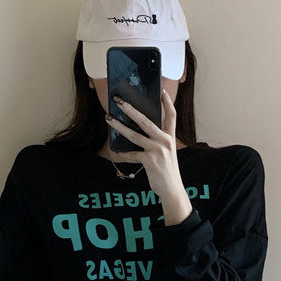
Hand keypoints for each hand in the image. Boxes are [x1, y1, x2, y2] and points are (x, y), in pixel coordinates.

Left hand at [106, 89, 190, 212]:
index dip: (167, 102)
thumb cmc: (167, 171)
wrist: (172, 189)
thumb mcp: (166, 153)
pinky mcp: (150, 161)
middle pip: (147, 120)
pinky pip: (132, 154)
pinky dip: (123, 154)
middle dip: (131, 109)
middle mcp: (165, 141)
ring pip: (134, 135)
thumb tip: (137, 131)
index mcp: (170, 137)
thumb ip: (157, 141)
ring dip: (119, 126)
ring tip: (108, 119)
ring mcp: (158, 150)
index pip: (171, 116)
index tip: (161, 90)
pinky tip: (115, 152)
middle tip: (119, 100)